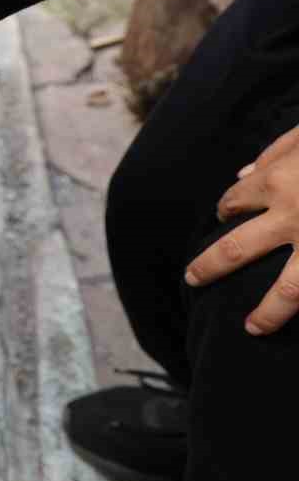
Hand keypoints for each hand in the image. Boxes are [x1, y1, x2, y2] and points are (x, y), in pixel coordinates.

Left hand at [185, 126, 298, 334]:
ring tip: (250, 328)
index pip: (235, 202)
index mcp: (279, 182)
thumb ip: (276, 152)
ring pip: (288, 291)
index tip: (223, 215)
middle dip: (209, 266)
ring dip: (266, 313)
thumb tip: (242, 174)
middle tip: (191, 278)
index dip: (225, 208)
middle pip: (236, 250)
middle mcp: (293, 218)